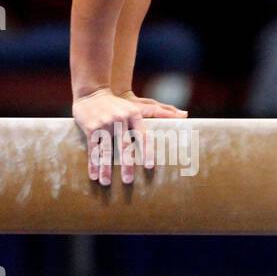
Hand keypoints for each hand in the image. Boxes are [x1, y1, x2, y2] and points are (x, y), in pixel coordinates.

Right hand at [71, 87, 187, 185]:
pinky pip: (93, 148)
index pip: (142, 136)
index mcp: (134, 115)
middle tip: (128, 181)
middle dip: (126, 165)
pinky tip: (93, 176)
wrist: (91, 92)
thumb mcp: (139, 106)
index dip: (146, 151)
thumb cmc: (119, 103)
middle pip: (124, 146)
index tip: (149, 167)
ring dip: (105, 168)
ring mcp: (104, 123)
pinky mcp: (90, 127)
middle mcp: (119, 119)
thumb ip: (161, 112)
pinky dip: (93, 163)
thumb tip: (186, 115)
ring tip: (107, 183)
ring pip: (106, 150)